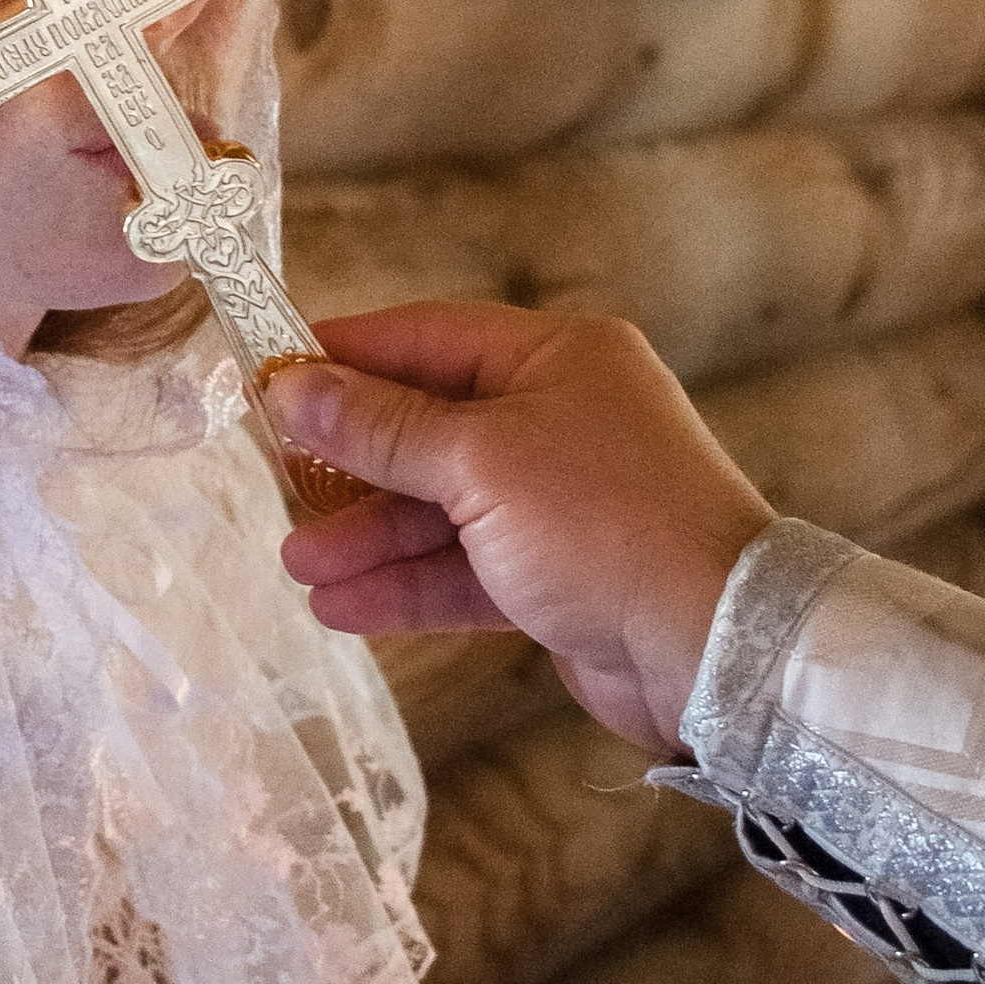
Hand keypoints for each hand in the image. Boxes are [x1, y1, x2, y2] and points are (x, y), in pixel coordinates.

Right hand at [267, 302, 775, 749]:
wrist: (715, 645)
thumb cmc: (608, 525)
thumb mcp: (479, 462)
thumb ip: (381, 428)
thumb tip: (293, 385)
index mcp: (557, 358)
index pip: (428, 338)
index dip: (346, 356)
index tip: (269, 375)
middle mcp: (561, 419)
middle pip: (428, 428)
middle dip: (351, 464)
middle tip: (275, 485)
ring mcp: (561, 501)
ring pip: (441, 508)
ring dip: (370, 536)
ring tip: (299, 565)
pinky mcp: (559, 576)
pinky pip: (465, 569)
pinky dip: (408, 585)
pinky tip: (342, 606)